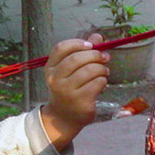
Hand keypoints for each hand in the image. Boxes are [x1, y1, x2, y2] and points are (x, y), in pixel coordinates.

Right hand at [41, 35, 109, 149]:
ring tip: (104, 71)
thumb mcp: (69, 71)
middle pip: (77, 58)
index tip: (90, 45)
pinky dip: (103, 80)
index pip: (61, 48)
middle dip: (95, 55)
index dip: (77, 43)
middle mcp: (55, 80)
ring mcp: (67, 92)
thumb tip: (97, 37)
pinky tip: (101, 82)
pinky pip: (97, 83)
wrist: (64, 117)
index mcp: (50, 68)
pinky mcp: (80, 101)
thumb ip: (83, 52)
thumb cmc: (69, 89)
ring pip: (90, 70)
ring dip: (102, 68)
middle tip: (105, 57)